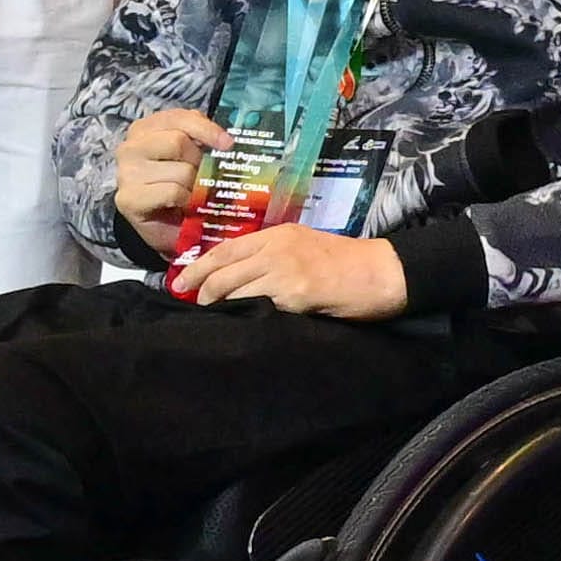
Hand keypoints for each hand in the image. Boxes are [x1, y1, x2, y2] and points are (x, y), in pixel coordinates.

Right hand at [107, 105, 221, 234]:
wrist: (166, 228)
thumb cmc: (179, 188)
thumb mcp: (189, 155)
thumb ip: (199, 138)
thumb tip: (223, 138)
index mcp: (144, 130)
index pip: (178, 117)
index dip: (206, 128)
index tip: (227, 143)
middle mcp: (130, 147)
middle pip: (179, 141)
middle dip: (199, 161)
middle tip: (203, 176)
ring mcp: (126, 173)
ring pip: (180, 170)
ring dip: (195, 185)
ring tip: (193, 193)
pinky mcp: (129, 199)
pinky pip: (173, 192)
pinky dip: (186, 200)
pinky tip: (183, 205)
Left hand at [185, 225, 404, 319]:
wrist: (379, 272)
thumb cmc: (345, 262)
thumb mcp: (304, 246)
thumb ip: (274, 256)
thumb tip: (241, 276)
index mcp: (277, 235)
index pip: (226, 249)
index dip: (199, 266)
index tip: (181, 282)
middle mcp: (276, 248)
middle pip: (224, 270)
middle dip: (202, 290)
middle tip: (190, 305)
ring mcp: (284, 271)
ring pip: (235, 289)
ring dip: (220, 306)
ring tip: (212, 318)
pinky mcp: (295, 294)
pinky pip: (258, 306)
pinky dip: (244, 316)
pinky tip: (238, 325)